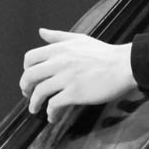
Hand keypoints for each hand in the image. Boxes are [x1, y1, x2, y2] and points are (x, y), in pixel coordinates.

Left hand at [21, 28, 136, 121]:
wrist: (123, 65)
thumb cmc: (104, 53)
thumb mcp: (79, 39)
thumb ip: (58, 36)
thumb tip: (41, 32)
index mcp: (59, 49)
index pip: (30, 57)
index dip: (26, 69)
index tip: (29, 77)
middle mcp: (59, 62)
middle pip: (30, 76)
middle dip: (25, 88)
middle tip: (27, 95)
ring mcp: (66, 78)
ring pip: (39, 92)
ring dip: (34, 103)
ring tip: (35, 110)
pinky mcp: (74, 93)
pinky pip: (54, 104)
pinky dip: (50, 112)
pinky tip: (52, 116)